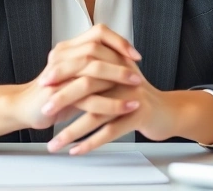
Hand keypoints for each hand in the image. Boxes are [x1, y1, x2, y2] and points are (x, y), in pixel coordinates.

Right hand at [11, 24, 142, 130]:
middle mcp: (63, 56)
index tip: (135, 55)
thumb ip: (95, 64)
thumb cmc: (55, 92)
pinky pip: (89, 97)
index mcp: (69, 48)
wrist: (26, 108)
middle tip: (138, 75)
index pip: (98, 32)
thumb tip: (124, 58)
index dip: (119, 41)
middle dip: (121, 62)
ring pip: (93, 69)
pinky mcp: (59, 95)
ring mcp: (59, 74)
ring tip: (136, 89)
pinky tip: (125, 108)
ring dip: (118, 78)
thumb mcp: (76, 74)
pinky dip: (111, 103)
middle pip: (96, 49)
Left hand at [44, 57, 177, 154]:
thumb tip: (64, 75)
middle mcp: (122, 77)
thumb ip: (95, 74)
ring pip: (96, 113)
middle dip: (62, 100)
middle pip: (86, 85)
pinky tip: (77, 150)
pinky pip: (110, 131)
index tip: (43, 85)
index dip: (61, 73)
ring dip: (72, 130)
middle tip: (44, 112)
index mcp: (114, 63)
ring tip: (55, 142)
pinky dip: (91, 142)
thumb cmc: (139, 98)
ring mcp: (131, 96)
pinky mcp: (139, 115)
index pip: (83, 64)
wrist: (169, 111)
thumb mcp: (117, 79)